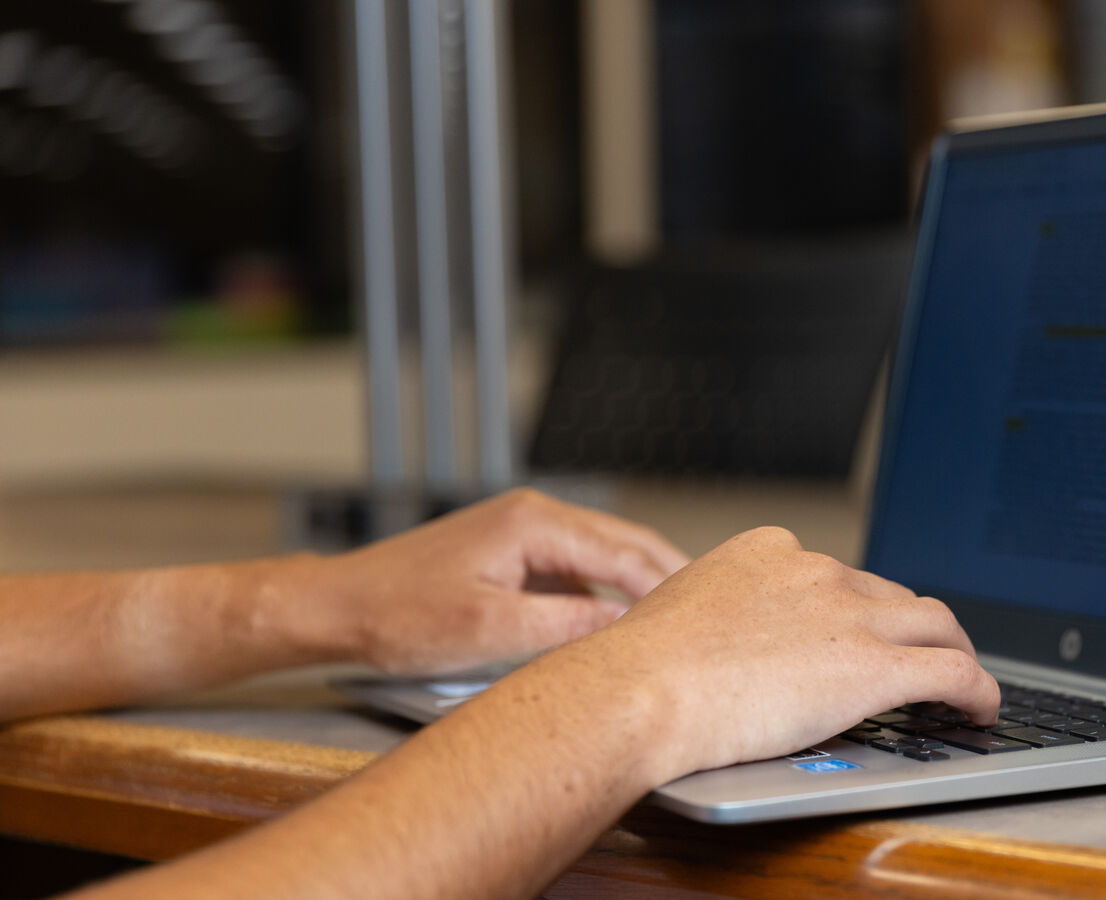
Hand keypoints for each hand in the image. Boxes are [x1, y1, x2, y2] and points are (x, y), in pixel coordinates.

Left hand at [298, 489, 689, 674]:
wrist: (338, 606)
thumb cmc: (399, 615)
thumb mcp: (489, 630)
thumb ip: (564, 626)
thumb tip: (625, 628)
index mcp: (534, 523)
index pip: (624, 552)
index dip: (668, 584)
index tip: (704, 612)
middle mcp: (534, 514)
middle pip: (622, 542)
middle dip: (667, 574)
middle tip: (710, 608)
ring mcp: (521, 530)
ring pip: (601, 553)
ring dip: (637, 581)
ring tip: (675, 615)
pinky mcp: (510, 551)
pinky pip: (574, 566)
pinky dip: (603, 589)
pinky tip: (618, 619)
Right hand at [542, 526, 998, 781]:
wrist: (640, 691)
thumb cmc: (641, 668)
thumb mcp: (681, 615)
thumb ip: (720, 619)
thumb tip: (723, 646)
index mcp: (770, 552)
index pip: (841, 575)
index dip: (862, 609)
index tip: (863, 632)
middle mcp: (818, 572)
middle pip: (893, 596)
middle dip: (911, 630)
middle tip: (920, 660)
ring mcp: (851, 615)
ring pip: (937, 623)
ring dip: (955, 652)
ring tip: (961, 684)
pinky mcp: (875, 667)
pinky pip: (955, 673)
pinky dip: (979, 691)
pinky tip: (981, 711)